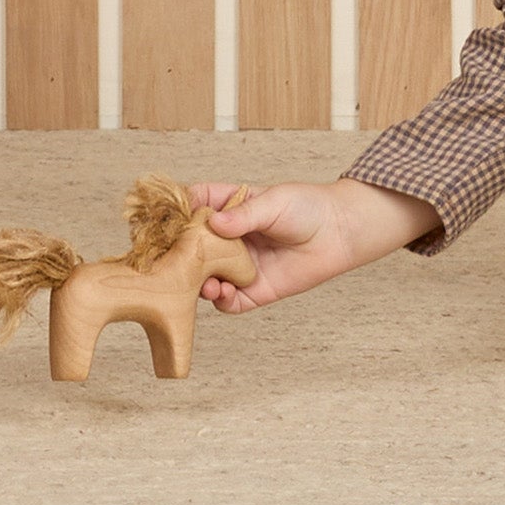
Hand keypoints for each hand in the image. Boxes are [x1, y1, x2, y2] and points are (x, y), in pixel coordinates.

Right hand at [188, 181, 357, 311]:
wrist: (340, 231)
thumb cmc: (307, 207)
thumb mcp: (273, 202)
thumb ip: (243, 215)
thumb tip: (214, 223)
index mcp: (228, 209)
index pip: (193, 208)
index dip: (177, 213)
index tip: (163, 220)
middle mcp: (228, 240)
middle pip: (192, 249)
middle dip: (179, 255)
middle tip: (172, 260)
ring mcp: (238, 266)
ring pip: (205, 279)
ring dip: (198, 282)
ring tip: (203, 281)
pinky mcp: (253, 290)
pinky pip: (229, 302)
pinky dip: (220, 300)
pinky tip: (221, 292)